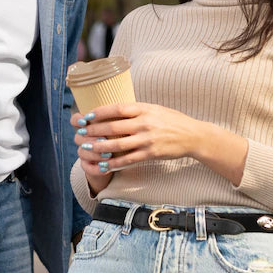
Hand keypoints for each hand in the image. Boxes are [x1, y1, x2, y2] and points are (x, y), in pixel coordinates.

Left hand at [70, 102, 247, 185]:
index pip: (117, 108)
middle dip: (94, 130)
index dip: (99, 112)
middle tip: (80, 133)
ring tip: (86, 148)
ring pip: (118, 145)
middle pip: (113, 127)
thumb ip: (135, 109)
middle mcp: (144, 123)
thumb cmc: (170, 120)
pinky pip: (129, 159)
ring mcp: (148, 139)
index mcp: (143, 109)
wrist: (193, 135)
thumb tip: (112, 109)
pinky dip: (114, 162)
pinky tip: (103, 163)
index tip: (86, 115)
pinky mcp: (151, 153)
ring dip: (99, 147)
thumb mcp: (153, 108)